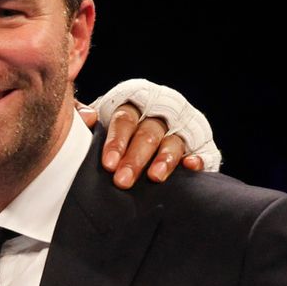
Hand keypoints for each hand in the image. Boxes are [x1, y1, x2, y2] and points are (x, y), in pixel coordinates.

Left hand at [84, 78, 222, 184]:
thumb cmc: (116, 132)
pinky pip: (202, 152)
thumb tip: (87, 117)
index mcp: (134, 105)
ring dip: (164, 160)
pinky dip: (197, 159)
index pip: (125, 119)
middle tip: (122, 181)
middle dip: (135, 158)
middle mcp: (159, 115)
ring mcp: (181, 130)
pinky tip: (190, 167)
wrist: (145, 139)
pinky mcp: (199, 148)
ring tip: (154, 178)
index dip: (117, 141)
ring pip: (173, 143)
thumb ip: (84, 115)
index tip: (108, 164)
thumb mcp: (99, 120)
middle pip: (148, 133)